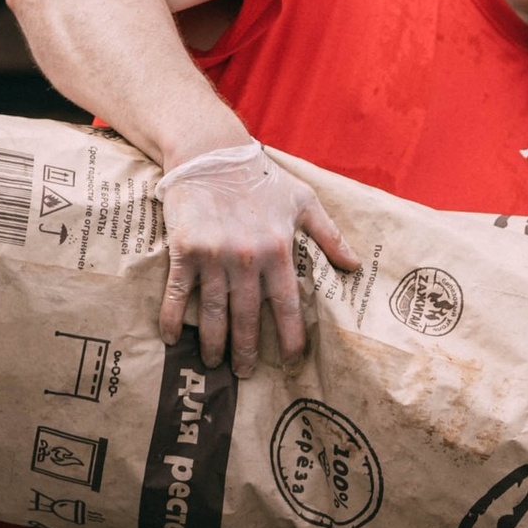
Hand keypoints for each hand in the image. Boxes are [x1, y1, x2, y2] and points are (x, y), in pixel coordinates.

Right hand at [159, 149, 354, 374]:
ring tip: (214, 364)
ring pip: (213, 314)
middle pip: (248, 319)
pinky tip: (172, 340)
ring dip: (214, 344)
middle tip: (246, 375)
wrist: (210, 152)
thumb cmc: (261, 178)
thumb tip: (356, 266)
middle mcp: (247, 260)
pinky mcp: (184, 251)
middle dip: (247, 352)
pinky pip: (176, 293)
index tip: (292, 363)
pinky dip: (172, 318)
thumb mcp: (303, 201)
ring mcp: (213, 258)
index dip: (291, 340)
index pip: (288, 308)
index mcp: (278, 252)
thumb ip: (329, 236)